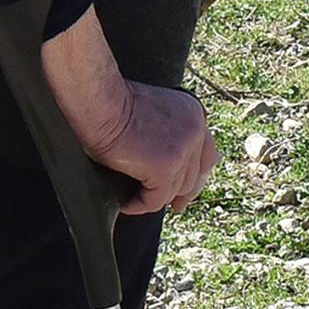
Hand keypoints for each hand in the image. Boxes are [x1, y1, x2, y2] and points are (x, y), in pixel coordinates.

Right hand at [102, 80, 216, 217]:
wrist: (101, 103)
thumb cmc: (115, 104)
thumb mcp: (154, 112)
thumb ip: (170, 132)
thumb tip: (171, 165)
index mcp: (194, 114)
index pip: (207, 155)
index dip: (196, 176)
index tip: (184, 191)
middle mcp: (195, 130)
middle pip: (194, 176)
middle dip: (180, 194)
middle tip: (167, 204)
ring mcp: (182, 150)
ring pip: (174, 191)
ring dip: (154, 197)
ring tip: (134, 199)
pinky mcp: (165, 168)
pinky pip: (154, 200)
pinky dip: (138, 205)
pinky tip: (126, 203)